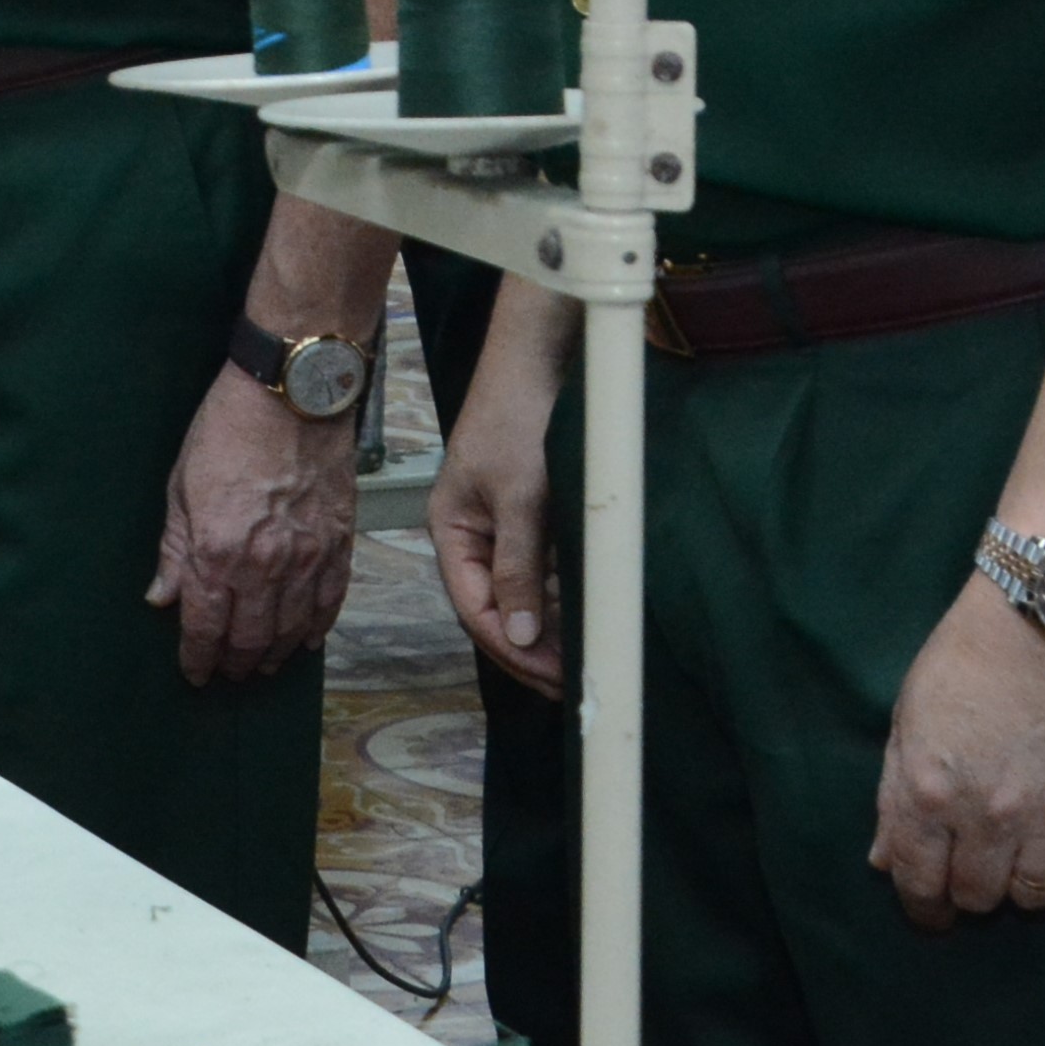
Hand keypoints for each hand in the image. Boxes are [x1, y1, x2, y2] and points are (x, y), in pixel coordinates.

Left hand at [150, 357, 359, 685]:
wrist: (292, 394)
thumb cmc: (227, 431)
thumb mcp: (181, 487)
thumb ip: (175, 549)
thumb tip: (161, 597)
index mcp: (219, 552)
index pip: (206, 626)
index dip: (198, 657)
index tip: (194, 673)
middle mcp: (266, 566)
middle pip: (250, 637)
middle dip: (235, 662)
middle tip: (227, 673)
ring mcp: (308, 558)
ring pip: (292, 629)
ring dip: (275, 654)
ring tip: (262, 666)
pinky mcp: (340, 544)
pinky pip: (330, 602)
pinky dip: (317, 629)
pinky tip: (306, 642)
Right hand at [430, 387, 563, 695]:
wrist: (542, 361)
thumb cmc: (519, 422)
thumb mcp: (519, 498)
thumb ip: (518, 568)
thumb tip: (520, 638)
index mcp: (451, 532)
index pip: (475, 609)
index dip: (512, 649)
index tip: (553, 679)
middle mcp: (475, 537)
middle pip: (497, 610)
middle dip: (532, 650)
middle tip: (574, 685)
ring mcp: (507, 528)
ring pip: (526, 594)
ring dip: (554, 627)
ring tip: (588, 660)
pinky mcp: (537, 517)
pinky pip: (549, 571)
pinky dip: (568, 596)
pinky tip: (593, 616)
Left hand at [867, 578, 1044, 930]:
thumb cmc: (966, 657)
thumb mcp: (908, 717)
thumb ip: (894, 794)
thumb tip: (883, 861)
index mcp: (928, 790)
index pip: (917, 882)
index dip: (920, 908)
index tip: (928, 913)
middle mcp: (986, 815)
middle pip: (976, 897)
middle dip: (967, 895)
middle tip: (973, 874)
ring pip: (1033, 897)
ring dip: (1020, 889)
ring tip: (1016, 864)